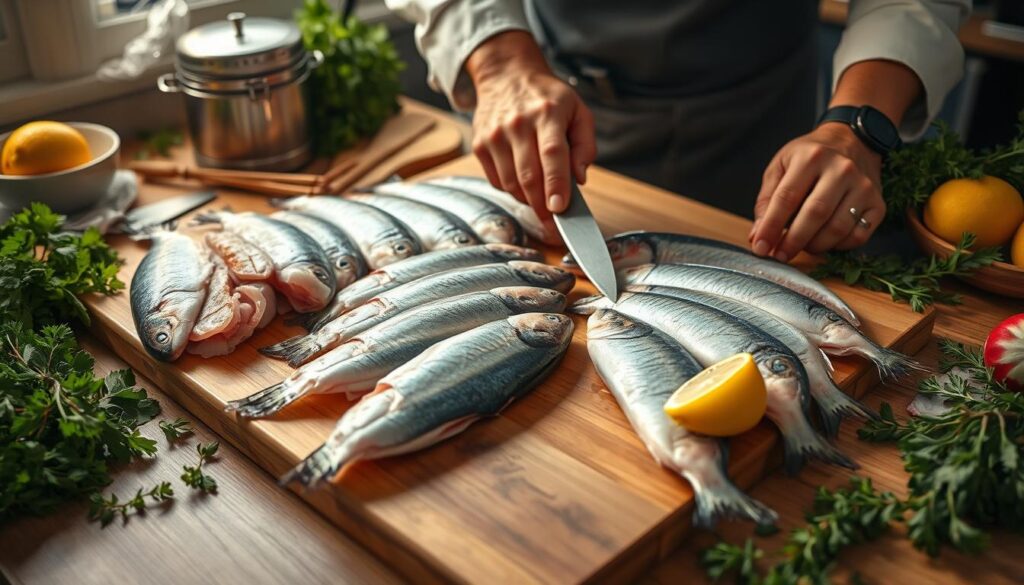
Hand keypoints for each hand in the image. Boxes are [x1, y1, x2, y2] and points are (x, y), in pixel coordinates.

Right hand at [466, 32, 595, 235]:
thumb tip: (579, 178)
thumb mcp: (578, 111)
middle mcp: (518, 123)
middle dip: (542, 207)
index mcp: (548, 113)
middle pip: (529, 175)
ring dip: (529, 201)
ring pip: (511, 183)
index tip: (560, 209)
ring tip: (542, 201)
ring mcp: (495, 135)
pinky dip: (513, 190)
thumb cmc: (547, 98)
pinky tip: (524, 183)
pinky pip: (497, 181)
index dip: (556, 184)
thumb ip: (586, 144)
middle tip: (554, 225)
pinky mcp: (480, 145)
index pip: (552, 154)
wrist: (507, 76)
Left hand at [749, 123, 885, 261]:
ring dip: (815, 246)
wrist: (852, 140)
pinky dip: (839, 246)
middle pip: (815, 214)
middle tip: (779, 255)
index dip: (771, 226)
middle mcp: (841, 170)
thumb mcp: (781, 165)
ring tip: (801, 246)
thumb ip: (767, 199)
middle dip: (793, 241)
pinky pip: (859, 235)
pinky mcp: (878, 203)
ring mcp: (863, 187)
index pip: (786, 198)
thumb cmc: (810, 157)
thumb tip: (758, 235)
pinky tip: (826, 242)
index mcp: (811, 157)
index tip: (760, 247)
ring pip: (837, 228)